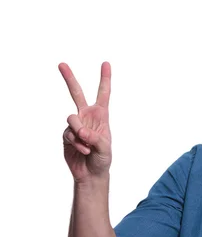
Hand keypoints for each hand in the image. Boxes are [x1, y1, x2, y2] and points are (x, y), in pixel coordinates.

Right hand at [60, 62, 111, 181]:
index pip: (103, 94)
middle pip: (76, 93)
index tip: (106, 63)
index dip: (105, 79)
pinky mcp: (66, 135)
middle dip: (69, 78)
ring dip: (79, 133)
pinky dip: (76, 144)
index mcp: (101, 115)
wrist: (91, 173)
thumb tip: (81, 130)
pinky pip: (68, 134)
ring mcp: (75, 125)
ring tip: (88, 144)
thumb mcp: (105, 149)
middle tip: (61, 63)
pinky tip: (84, 151)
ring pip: (71, 119)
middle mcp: (87, 116)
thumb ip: (95, 138)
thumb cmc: (103, 159)